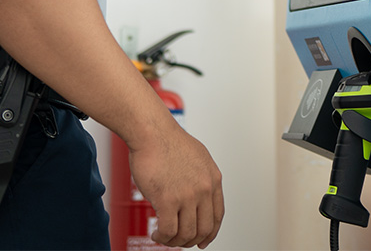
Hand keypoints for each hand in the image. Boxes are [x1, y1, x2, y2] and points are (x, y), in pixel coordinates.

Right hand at [129, 122, 224, 247]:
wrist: (152, 132)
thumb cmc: (168, 141)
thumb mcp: (198, 158)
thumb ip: (201, 178)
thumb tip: (195, 198)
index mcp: (213, 178)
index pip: (218, 215)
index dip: (210, 233)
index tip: (203, 241)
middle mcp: (204, 188)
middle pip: (204, 229)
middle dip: (191, 241)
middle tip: (178, 241)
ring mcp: (188, 195)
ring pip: (186, 234)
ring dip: (174, 240)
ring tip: (163, 236)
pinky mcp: (168, 200)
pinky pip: (168, 231)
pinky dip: (162, 237)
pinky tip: (156, 233)